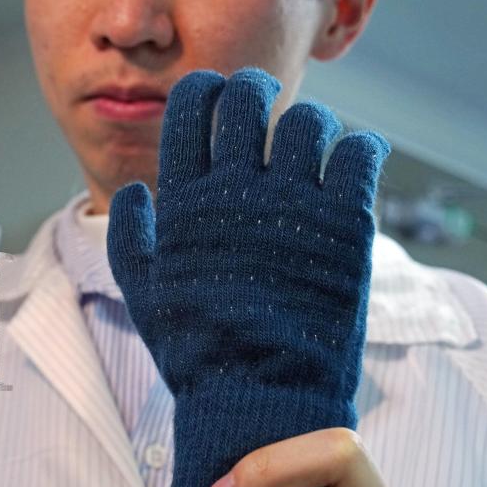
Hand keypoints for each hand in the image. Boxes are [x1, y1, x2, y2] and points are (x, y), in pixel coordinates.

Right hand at [108, 69, 389, 486]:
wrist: (257, 397)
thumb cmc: (196, 347)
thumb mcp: (141, 292)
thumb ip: (127, 235)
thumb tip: (132, 190)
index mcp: (187, 201)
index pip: (191, 112)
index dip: (202, 91)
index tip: (212, 94)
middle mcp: (237, 193)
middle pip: (248, 102)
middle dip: (251, 89)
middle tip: (259, 96)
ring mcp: (293, 207)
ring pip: (307, 122)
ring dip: (307, 121)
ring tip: (310, 137)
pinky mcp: (343, 227)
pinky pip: (359, 156)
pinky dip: (359, 148)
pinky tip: (352, 157)